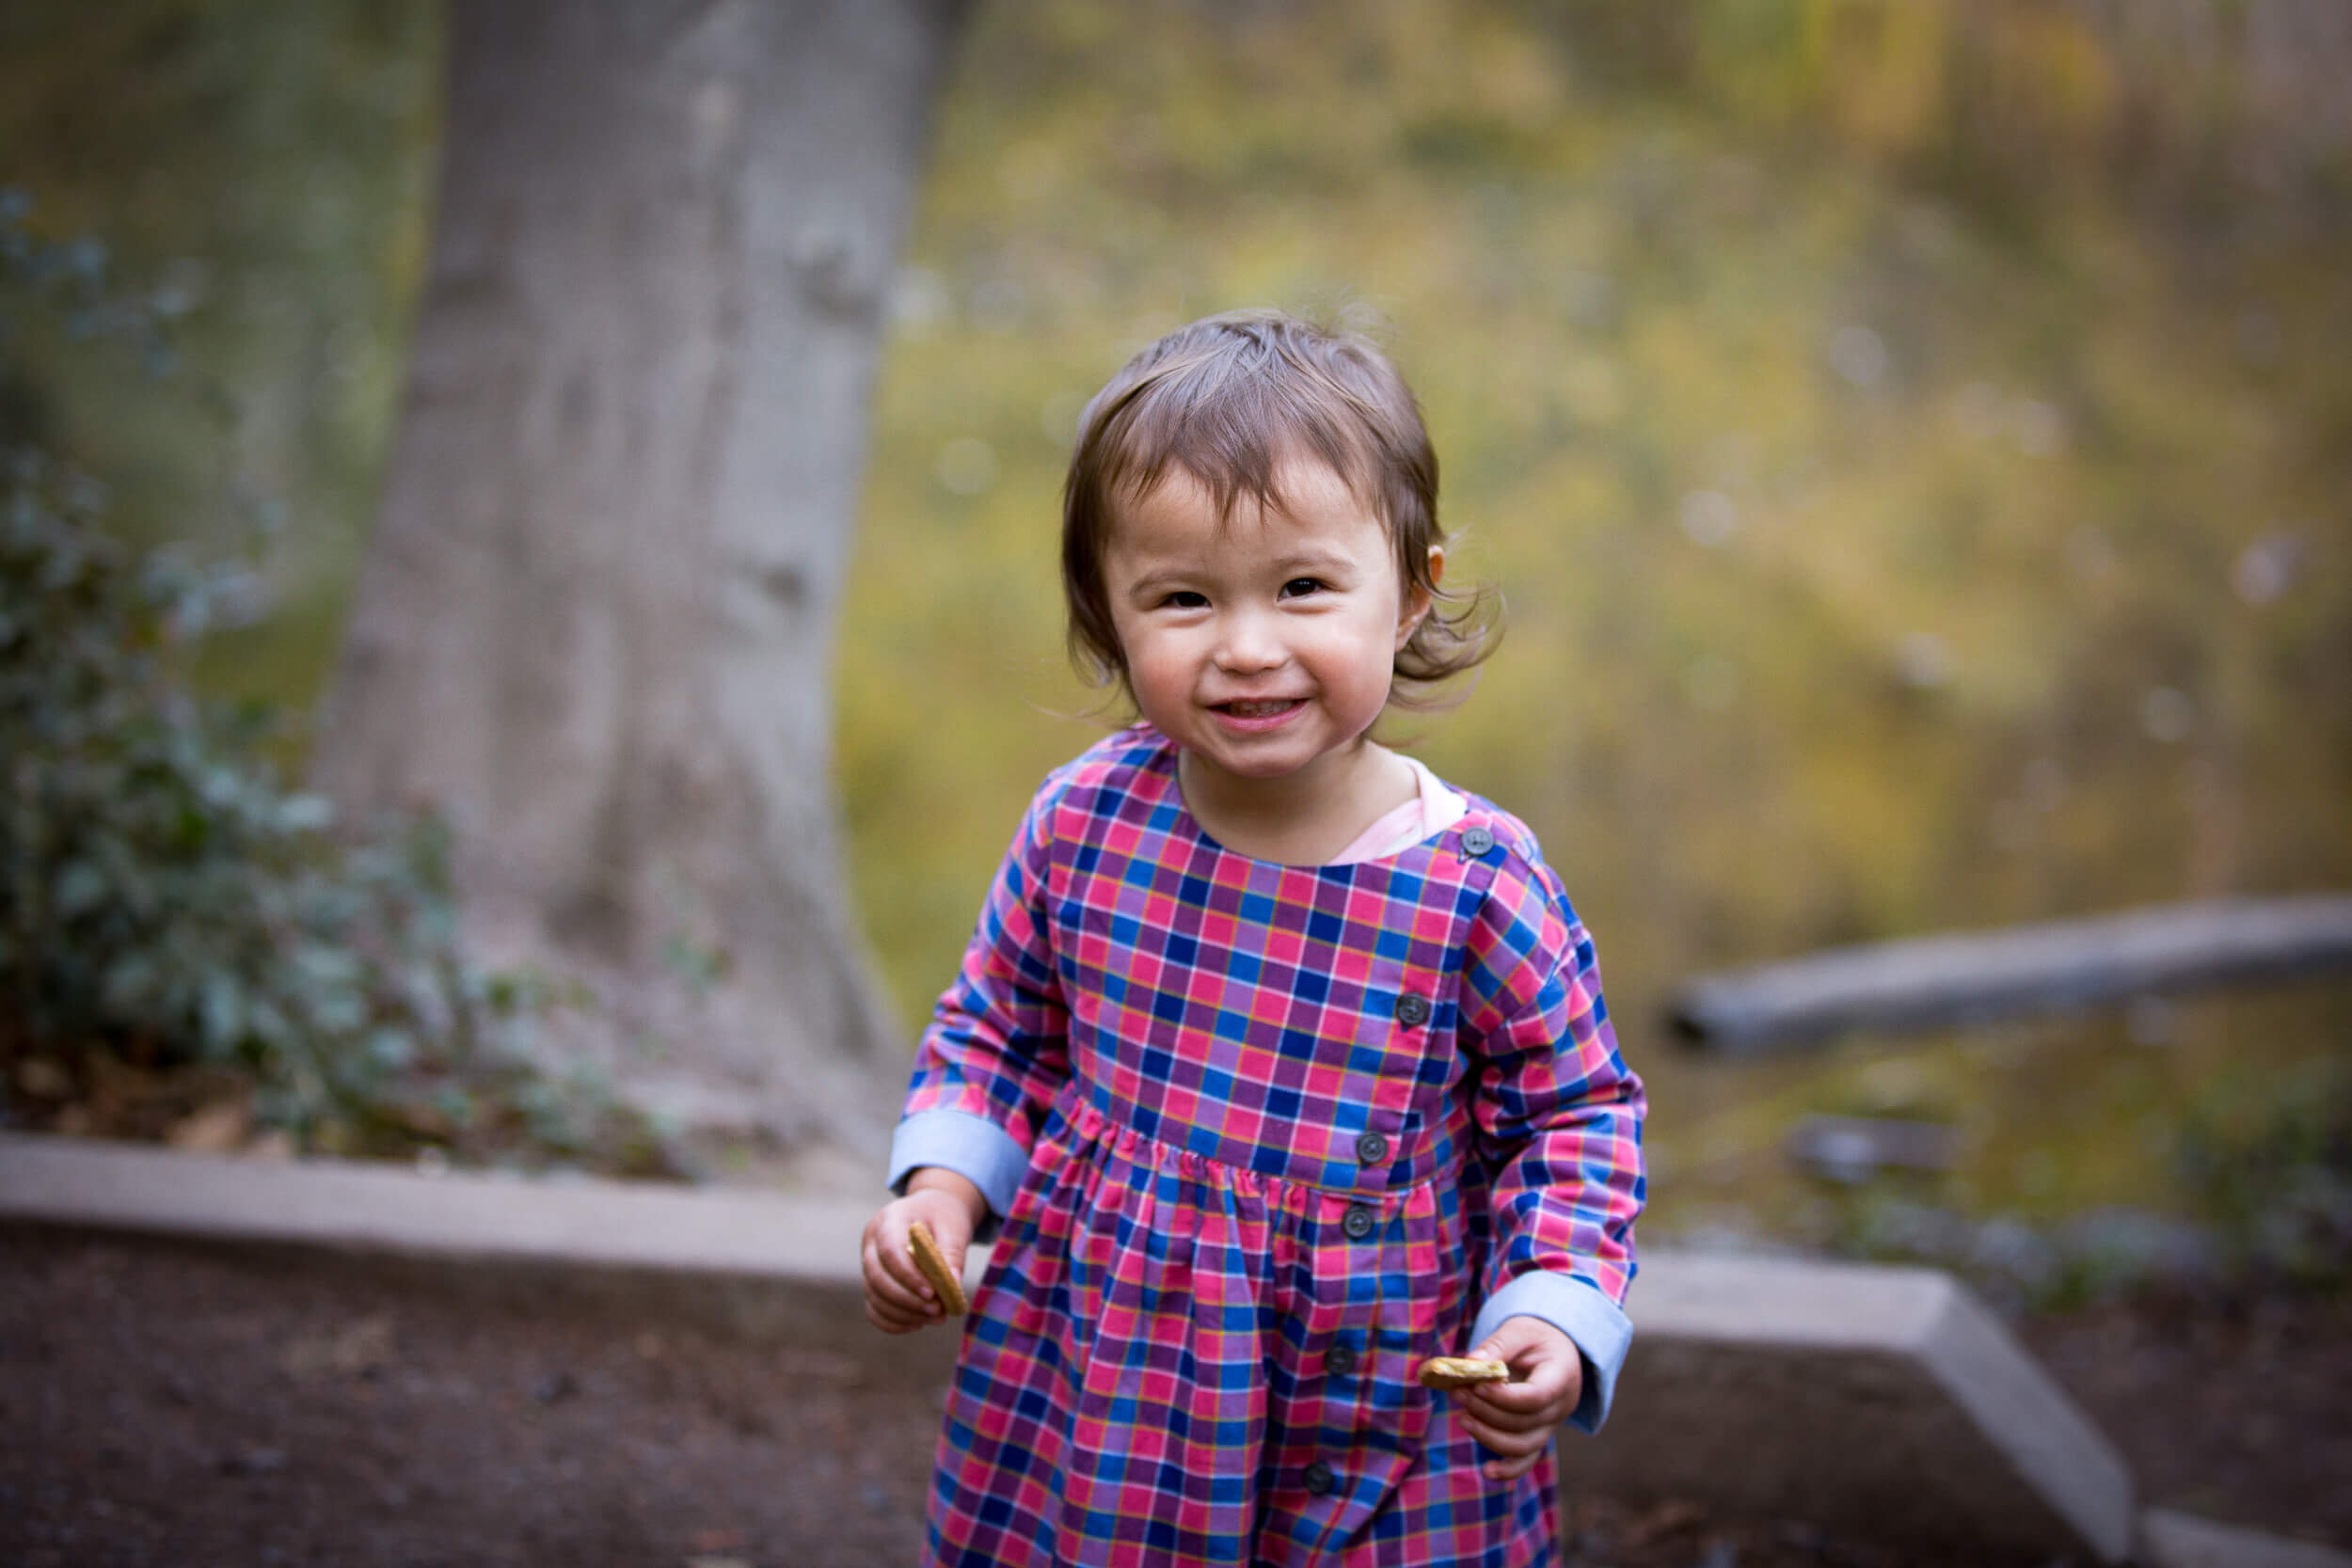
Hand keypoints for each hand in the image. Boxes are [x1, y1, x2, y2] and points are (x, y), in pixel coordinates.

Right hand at [860, 1169, 984, 1333]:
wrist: (933, 1212)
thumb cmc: (943, 1218)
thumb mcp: (954, 1228)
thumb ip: (952, 1255)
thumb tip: (952, 1288)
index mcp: (889, 1219)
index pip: (889, 1251)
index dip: (908, 1276)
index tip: (932, 1294)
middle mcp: (871, 1241)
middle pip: (877, 1277)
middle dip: (907, 1300)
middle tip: (937, 1311)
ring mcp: (867, 1262)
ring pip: (874, 1296)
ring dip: (903, 1314)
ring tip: (935, 1318)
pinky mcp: (872, 1282)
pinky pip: (873, 1308)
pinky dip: (892, 1322)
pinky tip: (917, 1324)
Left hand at [1445, 1316, 1584, 1480]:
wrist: (1554, 1350)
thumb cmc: (1535, 1336)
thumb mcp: (1519, 1330)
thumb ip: (1497, 1345)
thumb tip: (1469, 1363)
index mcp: (1562, 1377)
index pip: (1536, 1397)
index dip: (1503, 1397)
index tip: (1476, 1385)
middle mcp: (1561, 1408)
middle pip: (1524, 1423)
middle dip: (1486, 1411)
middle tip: (1457, 1392)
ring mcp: (1550, 1427)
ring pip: (1522, 1447)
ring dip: (1488, 1435)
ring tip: (1462, 1417)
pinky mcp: (1537, 1436)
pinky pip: (1525, 1461)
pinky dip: (1507, 1470)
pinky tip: (1487, 1472)